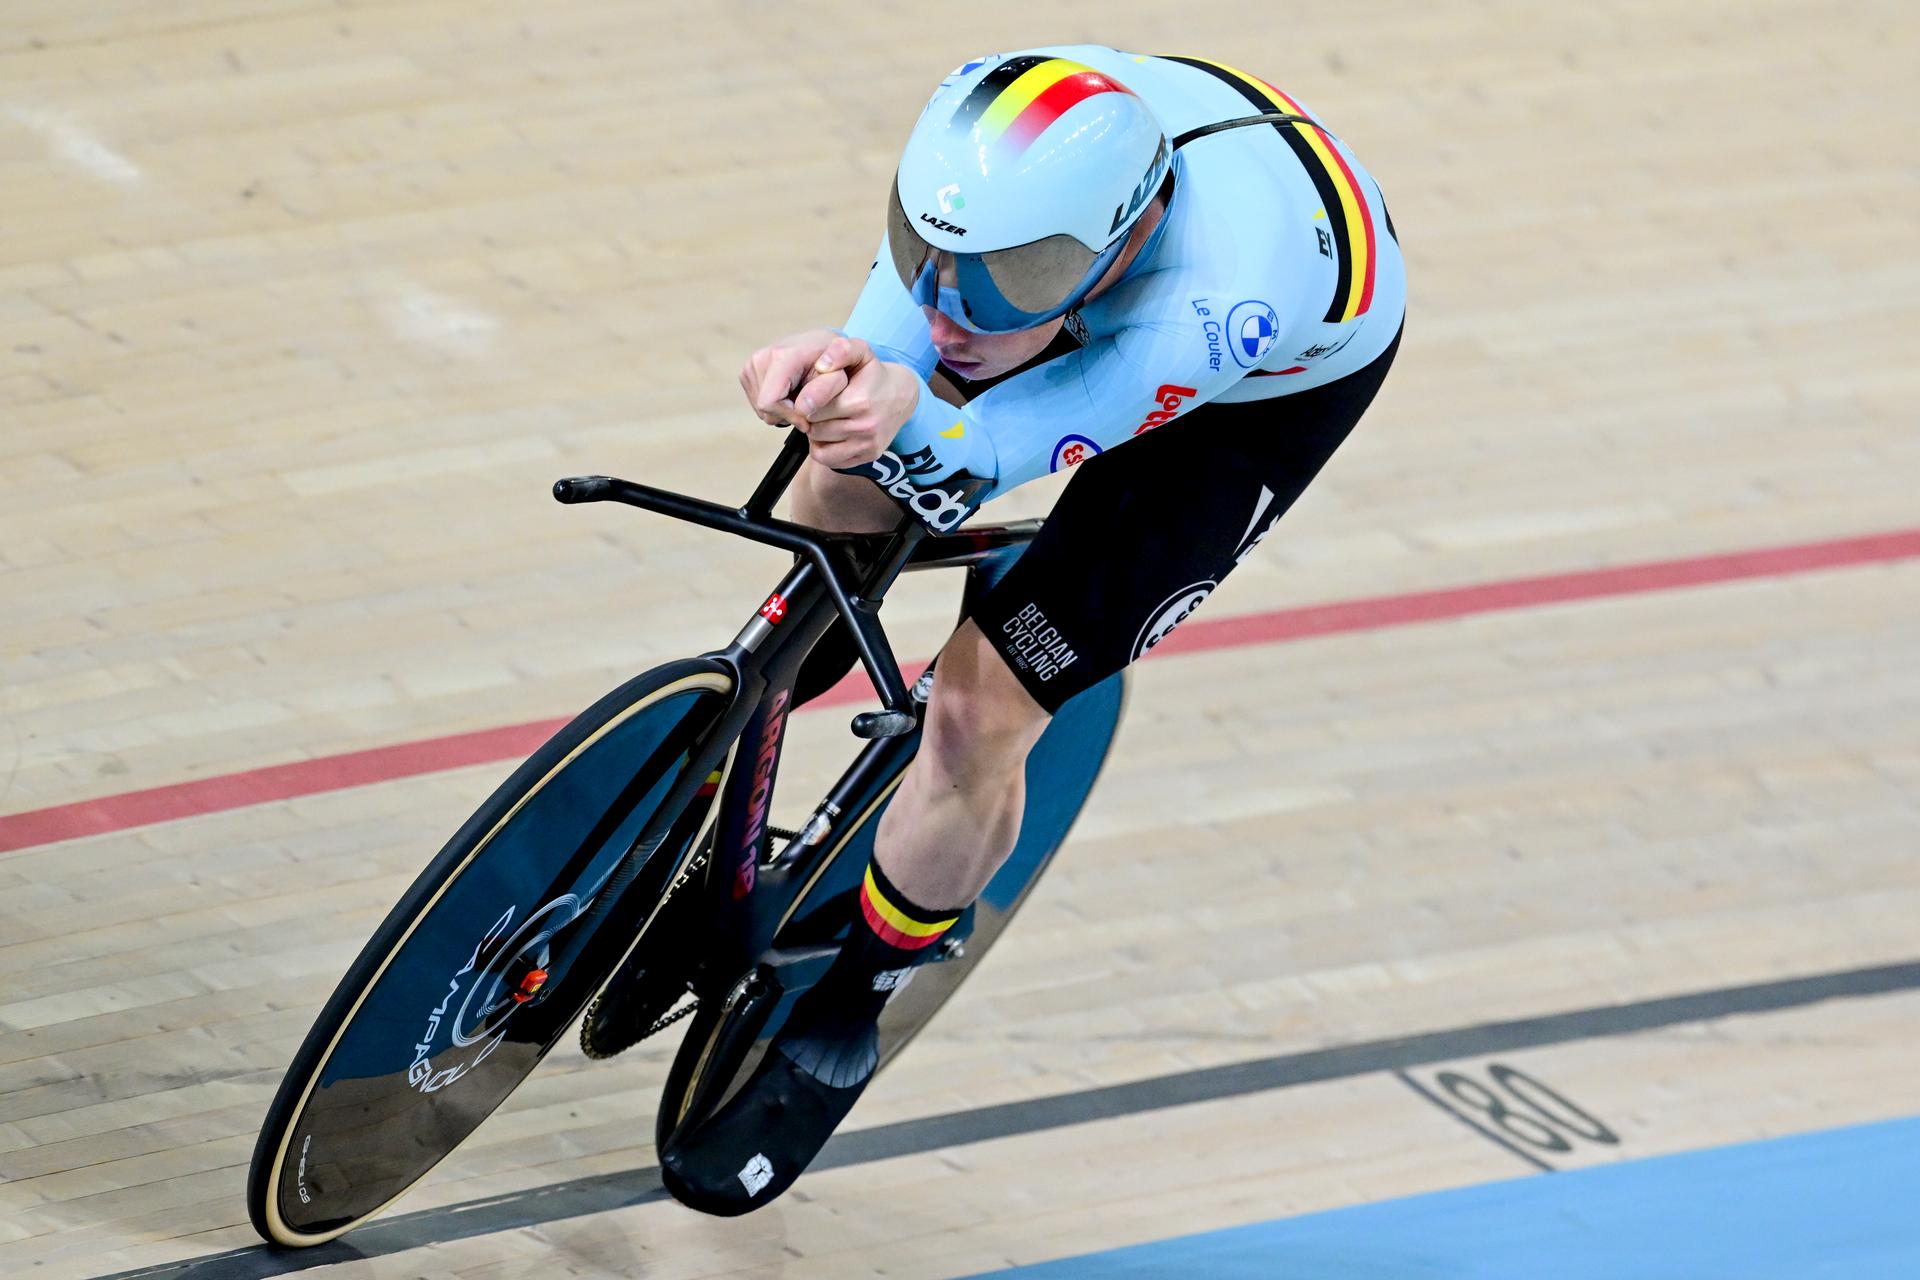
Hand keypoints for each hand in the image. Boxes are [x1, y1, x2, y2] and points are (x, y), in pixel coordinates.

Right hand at [739, 329, 839, 426]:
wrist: (820, 345)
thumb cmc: (832, 363)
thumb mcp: (838, 377)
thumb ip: (823, 392)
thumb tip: (802, 409)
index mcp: (781, 357)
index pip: (770, 403)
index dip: (789, 416)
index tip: (807, 417)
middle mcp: (760, 358)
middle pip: (764, 409)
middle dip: (787, 414)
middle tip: (806, 404)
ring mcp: (751, 364)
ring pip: (760, 410)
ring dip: (782, 411)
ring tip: (799, 395)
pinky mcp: (747, 372)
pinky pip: (758, 404)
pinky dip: (775, 405)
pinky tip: (789, 393)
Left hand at [787, 335, 919, 469]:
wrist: (903, 395)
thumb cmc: (874, 374)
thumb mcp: (861, 352)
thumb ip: (841, 350)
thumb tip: (821, 365)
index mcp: (859, 401)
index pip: (811, 409)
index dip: (807, 402)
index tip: (811, 397)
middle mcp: (865, 426)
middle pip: (814, 429)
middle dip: (811, 419)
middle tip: (818, 409)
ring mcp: (867, 444)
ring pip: (819, 448)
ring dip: (816, 436)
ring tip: (824, 421)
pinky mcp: (869, 456)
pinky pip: (831, 461)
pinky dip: (825, 450)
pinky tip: (832, 435)